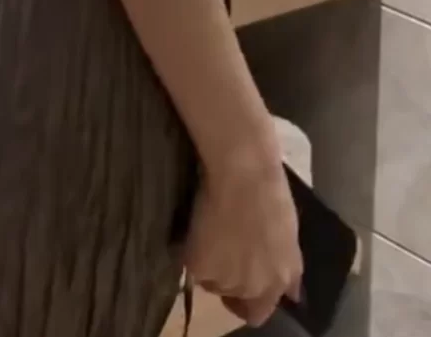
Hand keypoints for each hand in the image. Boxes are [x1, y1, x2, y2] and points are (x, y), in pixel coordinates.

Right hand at [185, 141, 302, 327]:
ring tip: (211, 230)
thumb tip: (292, 294)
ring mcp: (227, 281)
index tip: (238, 282)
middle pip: (232, 296)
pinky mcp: (201, 268)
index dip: (248, 300)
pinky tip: (200, 225)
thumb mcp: (289, 237)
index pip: (259, 312)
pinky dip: (192, 251)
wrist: (245, 172)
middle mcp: (255, 288)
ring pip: (210, 281)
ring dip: (210, 264)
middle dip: (227, 278)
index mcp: (280, 280)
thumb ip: (289, 269)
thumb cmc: (271, 193)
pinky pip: (191, 267)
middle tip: (222, 250)